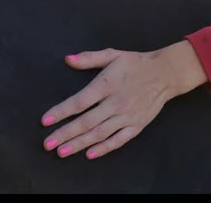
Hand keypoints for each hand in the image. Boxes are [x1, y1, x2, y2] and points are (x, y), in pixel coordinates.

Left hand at [41, 40, 207, 158]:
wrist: (165, 73)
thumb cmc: (136, 63)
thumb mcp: (113, 55)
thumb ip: (89, 58)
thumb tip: (68, 59)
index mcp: (107, 84)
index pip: (80, 101)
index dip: (61, 112)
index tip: (45, 121)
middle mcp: (116, 102)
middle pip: (86, 122)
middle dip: (65, 134)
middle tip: (47, 144)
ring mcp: (127, 115)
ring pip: (100, 133)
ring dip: (79, 144)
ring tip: (62, 152)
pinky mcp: (137, 125)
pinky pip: (119, 140)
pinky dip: (104, 148)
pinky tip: (90, 154)